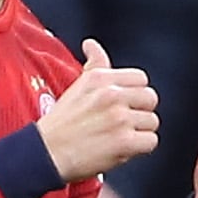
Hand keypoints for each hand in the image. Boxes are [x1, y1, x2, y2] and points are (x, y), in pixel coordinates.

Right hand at [37, 38, 159, 182]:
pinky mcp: (124, 141)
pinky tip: (122, 149)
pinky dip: (140, 148)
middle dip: (140, 112)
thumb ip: (94, 65)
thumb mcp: (77, 86)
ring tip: (118, 137)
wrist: (46, 153)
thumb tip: (91, 44)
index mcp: (101, 78)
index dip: (136, 93)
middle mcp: (111, 95)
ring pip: (152, 122)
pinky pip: (151, 141)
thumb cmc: (61, 123)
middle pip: (150, 99)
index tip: (124, 104)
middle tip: (123, 123)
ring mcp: (119, 118)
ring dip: (139, 132)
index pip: (141, 79)